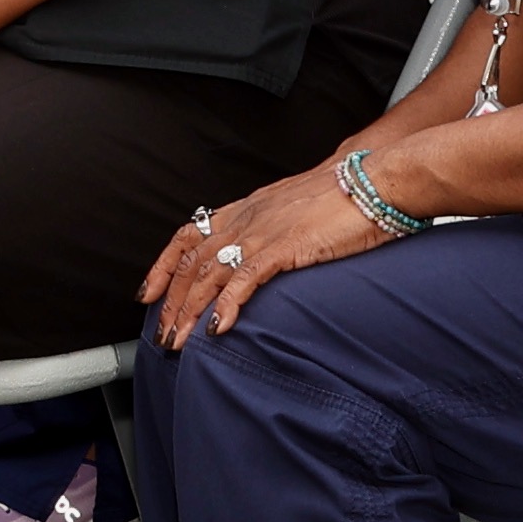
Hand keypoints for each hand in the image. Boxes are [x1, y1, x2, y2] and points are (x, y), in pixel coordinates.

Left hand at [144, 152, 385, 344]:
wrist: (373, 181)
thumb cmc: (342, 196)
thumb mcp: (292, 210)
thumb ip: (269, 229)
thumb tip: (258, 252)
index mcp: (245, 210)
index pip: (187, 236)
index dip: (164, 266)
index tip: (149, 293)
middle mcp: (245, 219)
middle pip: (191, 263)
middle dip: (172, 302)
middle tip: (162, 335)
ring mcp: (262, 233)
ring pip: (209, 274)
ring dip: (190, 312)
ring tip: (179, 341)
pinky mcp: (284, 247)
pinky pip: (244, 279)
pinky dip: (226, 305)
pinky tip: (218, 327)